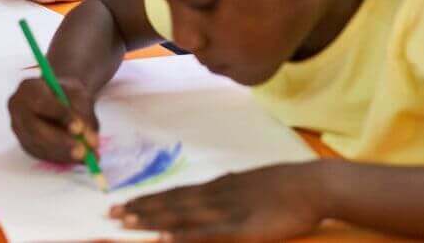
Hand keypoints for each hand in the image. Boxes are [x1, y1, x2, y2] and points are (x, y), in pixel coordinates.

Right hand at [8, 76, 99, 163]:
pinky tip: (80, 158)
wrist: (57, 98)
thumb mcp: (79, 95)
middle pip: (35, 129)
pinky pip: (43, 154)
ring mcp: (19, 129)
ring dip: (65, 153)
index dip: (60, 115)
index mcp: (29, 87)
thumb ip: (83, 114)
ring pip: (40, 145)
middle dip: (61, 142)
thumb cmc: (68, 94)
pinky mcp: (26, 144)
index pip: (42, 102)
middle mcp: (18, 109)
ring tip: (88, 156)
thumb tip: (90, 141)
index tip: (79, 129)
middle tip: (84, 151)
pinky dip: (63, 158)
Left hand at [109, 163, 322, 241]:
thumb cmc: (288, 188)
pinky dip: (180, 235)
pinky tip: (162, 237)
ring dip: (150, 219)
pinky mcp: (239, 227)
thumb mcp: (253, 187)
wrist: (313, 185)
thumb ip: (231, 192)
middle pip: (170, 203)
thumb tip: (212, 194)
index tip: (125, 203)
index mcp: (218, 187)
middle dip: (139, 209)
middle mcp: (214, 195)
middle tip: (110, 214)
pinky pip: (203, 233)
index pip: (176, 194)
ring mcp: (225, 210)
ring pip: (179, 215)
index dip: (149, 200)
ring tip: (124, 222)